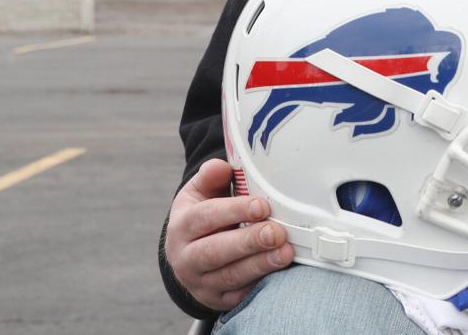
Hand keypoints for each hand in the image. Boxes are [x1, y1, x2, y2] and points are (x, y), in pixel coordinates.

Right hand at [164, 159, 293, 309]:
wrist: (189, 256)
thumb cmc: (203, 217)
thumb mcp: (199, 194)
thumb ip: (211, 177)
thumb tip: (222, 167)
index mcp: (182, 226)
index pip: (206, 217)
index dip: (235, 211)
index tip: (263, 205)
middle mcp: (186, 257)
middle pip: (216, 251)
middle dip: (249, 242)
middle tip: (276, 232)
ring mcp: (201, 282)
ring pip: (230, 276)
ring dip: (261, 264)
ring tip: (285, 252)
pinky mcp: (217, 299)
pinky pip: (240, 295)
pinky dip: (260, 284)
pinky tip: (280, 272)